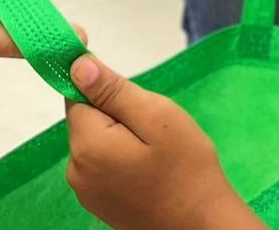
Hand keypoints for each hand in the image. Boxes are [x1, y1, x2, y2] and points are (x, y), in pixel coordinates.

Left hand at [66, 55, 262, 229]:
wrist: (202, 225)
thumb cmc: (187, 169)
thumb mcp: (156, 116)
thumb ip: (113, 89)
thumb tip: (77, 64)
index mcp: (87, 145)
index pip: (77, 94)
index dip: (103, 87)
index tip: (133, 97)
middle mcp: (76, 170)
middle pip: (86, 118)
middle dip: (116, 113)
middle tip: (153, 127)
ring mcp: (86, 191)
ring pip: (95, 140)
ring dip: (119, 136)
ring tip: (155, 150)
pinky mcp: (98, 203)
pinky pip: (102, 164)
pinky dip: (121, 158)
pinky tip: (149, 168)